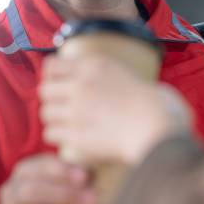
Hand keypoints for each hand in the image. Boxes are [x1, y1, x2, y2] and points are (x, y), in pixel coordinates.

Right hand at [0, 153, 100, 203]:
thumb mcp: (71, 181)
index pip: (40, 165)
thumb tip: (93, 167)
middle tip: (94, 199)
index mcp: (24, 170)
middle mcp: (10, 190)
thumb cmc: (69, 194)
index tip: (85, 176)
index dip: (62, 170)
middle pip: (34, 191)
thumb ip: (79, 173)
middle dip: (65, 195)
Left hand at [39, 54, 191, 165]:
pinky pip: (52, 134)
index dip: (52, 77)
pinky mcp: (75, 134)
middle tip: (67, 109)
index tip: (60, 85)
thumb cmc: (154, 102)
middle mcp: (81, 84)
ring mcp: (76, 110)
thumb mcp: (125, 72)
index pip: (52, 65)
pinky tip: (75, 138)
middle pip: (44, 90)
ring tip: (72, 125)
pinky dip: (61, 137)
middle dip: (53, 100)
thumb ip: (102, 73)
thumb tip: (89, 81)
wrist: (159, 126)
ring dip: (56, 119)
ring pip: (46, 113)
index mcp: (94, 65)